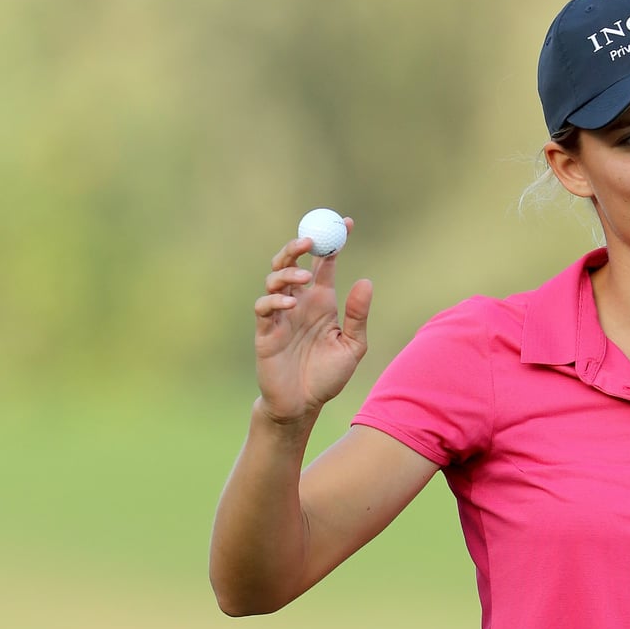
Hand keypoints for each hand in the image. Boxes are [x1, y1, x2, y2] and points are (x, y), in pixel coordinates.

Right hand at [253, 218, 372, 425]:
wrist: (303, 405)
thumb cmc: (327, 376)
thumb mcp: (353, 346)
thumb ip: (358, 315)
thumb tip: (365, 281)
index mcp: (322, 302)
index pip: (326, 263)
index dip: (334, 242)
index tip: (347, 223)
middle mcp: (300, 303)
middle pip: (293, 262)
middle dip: (299, 246)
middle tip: (312, 239)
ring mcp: (280, 315)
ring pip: (274, 279)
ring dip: (287, 270)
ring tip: (304, 276)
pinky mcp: (265, 331)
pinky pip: (264, 307)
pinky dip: (275, 300)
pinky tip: (291, 302)